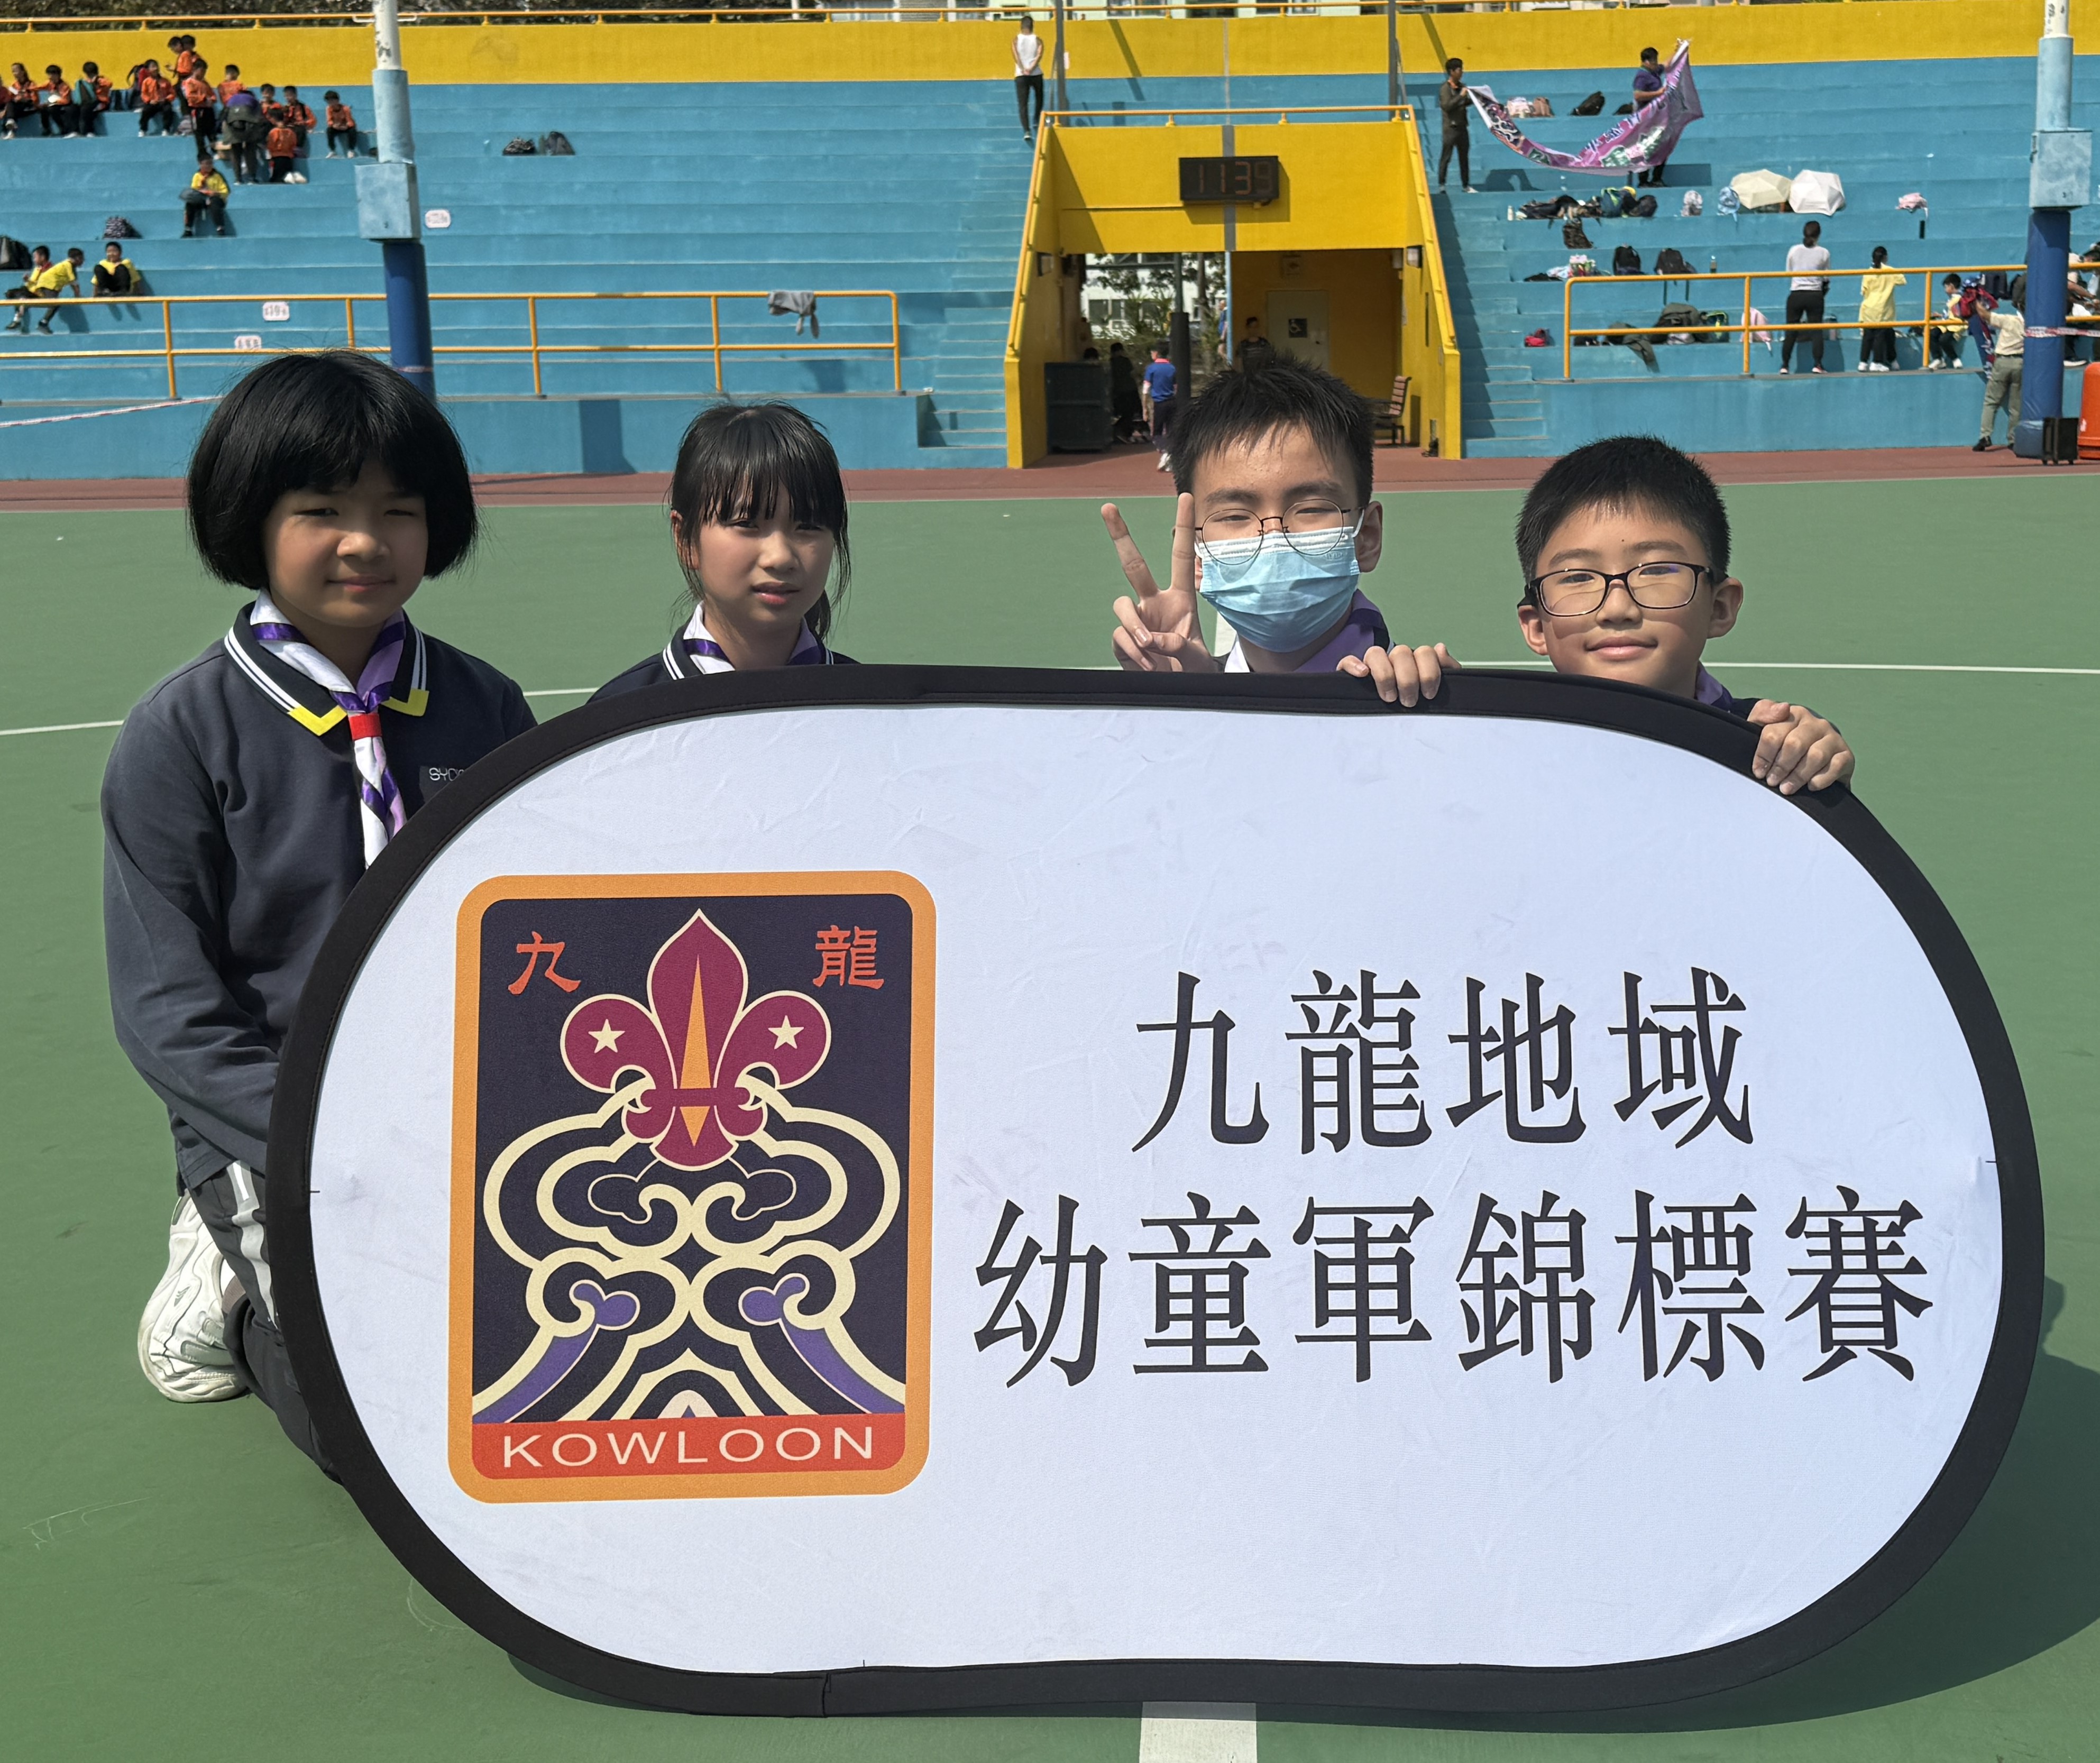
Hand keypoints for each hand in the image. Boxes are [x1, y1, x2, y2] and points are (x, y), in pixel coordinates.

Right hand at [1105, 494, 1215, 672]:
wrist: (1179, 690)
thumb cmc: (1191, 668)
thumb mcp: (1195, 656)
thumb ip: (1178, 644)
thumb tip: (1153, 637)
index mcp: (1180, 597)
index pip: (1181, 556)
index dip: (1183, 526)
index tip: (1186, 496)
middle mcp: (1154, 602)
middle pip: (1133, 564)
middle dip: (1120, 535)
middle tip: (1107, 508)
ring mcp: (1137, 620)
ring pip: (1122, 605)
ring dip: (1134, 625)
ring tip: (1149, 647)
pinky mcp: (1122, 640)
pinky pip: (1120, 636)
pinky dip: (1132, 650)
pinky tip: (1146, 665)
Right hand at [1338, 643, 1460, 705]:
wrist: (1402, 734)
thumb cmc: (1423, 709)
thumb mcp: (1443, 692)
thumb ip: (1448, 669)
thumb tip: (1440, 649)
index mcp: (1417, 662)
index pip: (1424, 652)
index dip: (1429, 672)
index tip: (1429, 695)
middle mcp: (1395, 661)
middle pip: (1401, 652)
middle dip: (1408, 679)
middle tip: (1410, 702)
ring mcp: (1374, 667)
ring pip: (1375, 653)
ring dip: (1385, 675)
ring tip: (1390, 698)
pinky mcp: (1352, 676)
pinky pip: (1347, 661)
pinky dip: (1354, 664)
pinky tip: (1363, 674)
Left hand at [1748, 700, 1853, 794]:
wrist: (1808, 764)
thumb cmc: (1781, 746)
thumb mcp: (1762, 727)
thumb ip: (1762, 713)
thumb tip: (1783, 707)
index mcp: (1794, 715)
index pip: (1773, 733)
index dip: (1763, 756)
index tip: (1759, 771)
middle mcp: (1816, 724)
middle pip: (1794, 744)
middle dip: (1780, 767)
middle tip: (1773, 782)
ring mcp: (1833, 739)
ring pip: (1815, 756)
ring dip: (1798, 776)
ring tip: (1787, 788)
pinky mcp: (1846, 755)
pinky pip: (1835, 767)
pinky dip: (1821, 779)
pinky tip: (1810, 786)